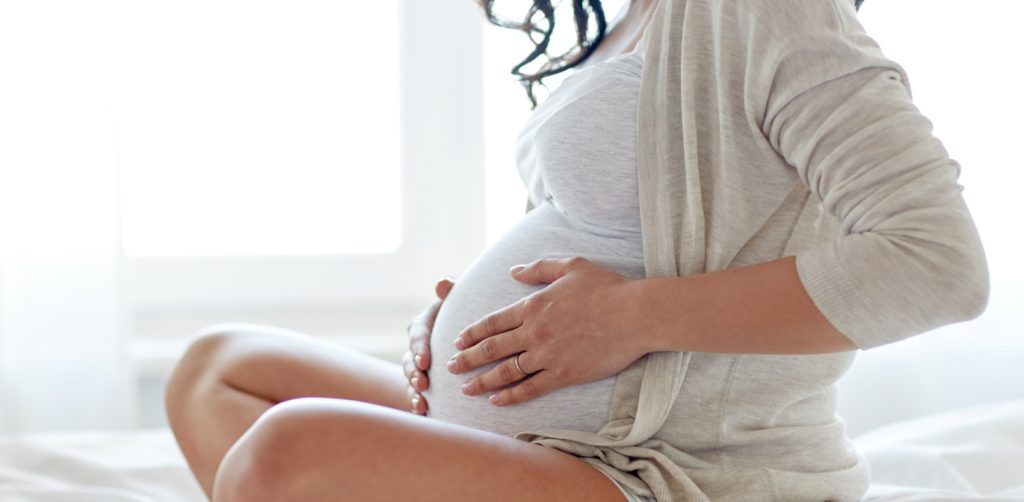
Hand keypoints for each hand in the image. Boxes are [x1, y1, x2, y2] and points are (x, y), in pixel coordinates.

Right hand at [402, 276, 454, 414]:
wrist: (467, 334)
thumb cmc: (461, 310)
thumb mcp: (456, 299)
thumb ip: (451, 290)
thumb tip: (444, 282)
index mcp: (423, 324)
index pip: (417, 334)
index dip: (419, 347)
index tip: (425, 360)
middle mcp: (416, 346)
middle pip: (409, 360)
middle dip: (413, 373)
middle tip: (421, 383)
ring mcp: (418, 366)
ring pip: (410, 379)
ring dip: (414, 391)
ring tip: (421, 403)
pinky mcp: (424, 382)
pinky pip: (417, 394)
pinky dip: (418, 404)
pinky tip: (424, 414)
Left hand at [447, 257, 647, 406]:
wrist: (635, 314)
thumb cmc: (606, 287)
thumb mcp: (570, 266)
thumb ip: (538, 268)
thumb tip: (513, 271)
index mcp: (533, 306)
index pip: (493, 322)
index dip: (472, 333)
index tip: (458, 341)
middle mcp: (534, 332)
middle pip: (492, 348)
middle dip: (467, 358)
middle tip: (450, 366)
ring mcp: (547, 355)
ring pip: (506, 371)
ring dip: (482, 381)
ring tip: (465, 388)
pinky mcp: (564, 374)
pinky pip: (531, 388)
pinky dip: (511, 396)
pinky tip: (496, 401)